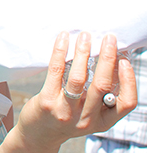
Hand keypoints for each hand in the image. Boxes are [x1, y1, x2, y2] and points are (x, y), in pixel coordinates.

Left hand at [0, 32, 136, 152]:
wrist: (39, 133)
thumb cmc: (68, 115)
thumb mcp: (90, 111)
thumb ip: (100, 93)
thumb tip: (112, 59)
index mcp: (102, 121)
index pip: (125, 103)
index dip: (128, 80)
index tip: (124, 59)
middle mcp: (86, 118)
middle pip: (102, 85)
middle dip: (107, 58)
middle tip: (109, 38)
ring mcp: (66, 111)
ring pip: (79, 78)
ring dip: (83, 52)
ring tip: (85, 36)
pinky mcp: (47, 102)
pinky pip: (56, 71)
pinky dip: (60, 52)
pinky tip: (63, 38)